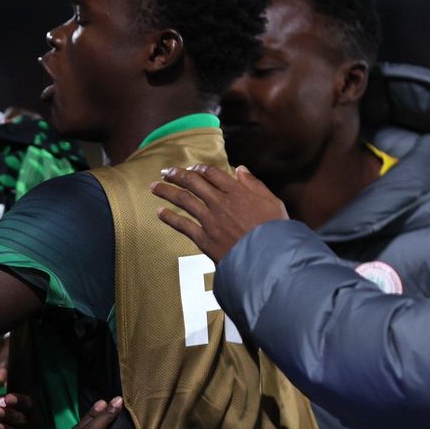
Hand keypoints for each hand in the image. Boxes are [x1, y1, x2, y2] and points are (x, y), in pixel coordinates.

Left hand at [150, 164, 288, 262]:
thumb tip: (240, 169)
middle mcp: (221, 203)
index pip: (212, 173)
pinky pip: (182, 225)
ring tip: (154, 187)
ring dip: (166, 191)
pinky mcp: (204, 239)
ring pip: (183, 200)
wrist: (270, 259)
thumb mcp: (272, 202)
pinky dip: (169, 218)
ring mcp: (210, 220)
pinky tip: (160, 212)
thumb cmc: (275, 232)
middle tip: (165, 172)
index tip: (191, 169)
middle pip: (193, 182)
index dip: (199, 169)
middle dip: (177, 175)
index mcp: (238, 192)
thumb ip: (255, 184)